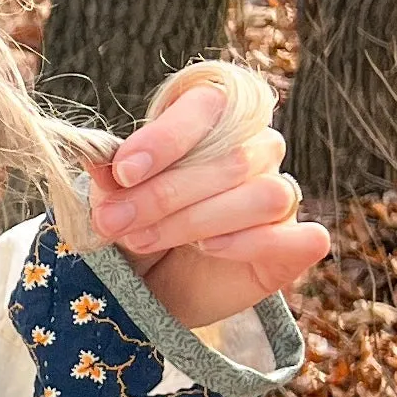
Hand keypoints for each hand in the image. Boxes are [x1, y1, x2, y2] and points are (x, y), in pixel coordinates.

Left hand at [89, 65, 332, 336]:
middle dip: (163, 194)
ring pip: (264, 194)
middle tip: (114, 222)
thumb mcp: (114, 202)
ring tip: (146, 240)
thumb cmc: (137, 228)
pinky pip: (303, 235)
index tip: (123, 172)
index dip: (165, 138)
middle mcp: (256, 151)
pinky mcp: (297, 244)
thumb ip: (111, 179)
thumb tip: (92, 154)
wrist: (153, 289)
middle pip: (231, 158)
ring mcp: (280, 197)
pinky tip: (212, 249)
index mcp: (214, 122)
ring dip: (197, 220)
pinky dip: (256, 241)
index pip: (207, 107)